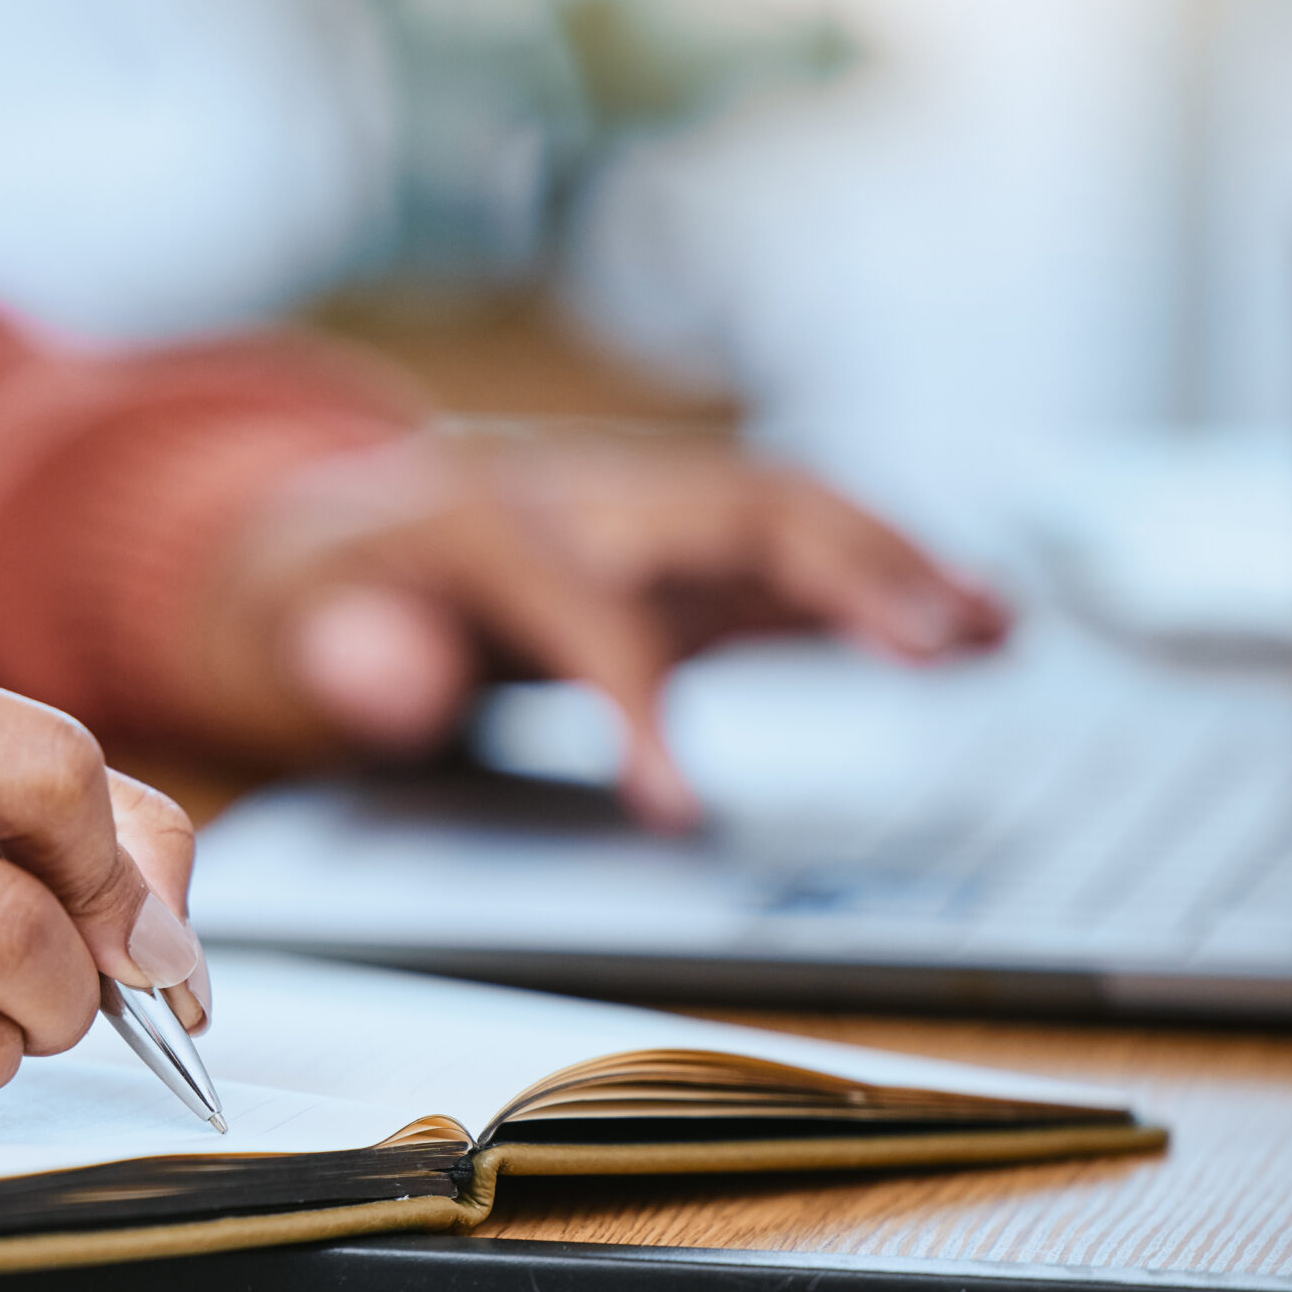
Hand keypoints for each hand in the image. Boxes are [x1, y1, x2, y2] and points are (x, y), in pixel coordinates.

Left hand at [185, 430, 1007, 827]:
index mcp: (477, 511)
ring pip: (782, 514)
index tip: (680, 806)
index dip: (631, 700)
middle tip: (945, 640)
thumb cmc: (319, 591)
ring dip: (892, 563)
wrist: (324, 526)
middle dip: (840, 567)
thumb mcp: (294, 626)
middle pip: (723, 508)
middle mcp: (576, 484)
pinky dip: (884, 577)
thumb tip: (396, 681)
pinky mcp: (677, 541)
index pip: (579, 603)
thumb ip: (344, 653)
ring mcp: (638, 502)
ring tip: (996, 624)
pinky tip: (976, 617)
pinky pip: (791, 550)